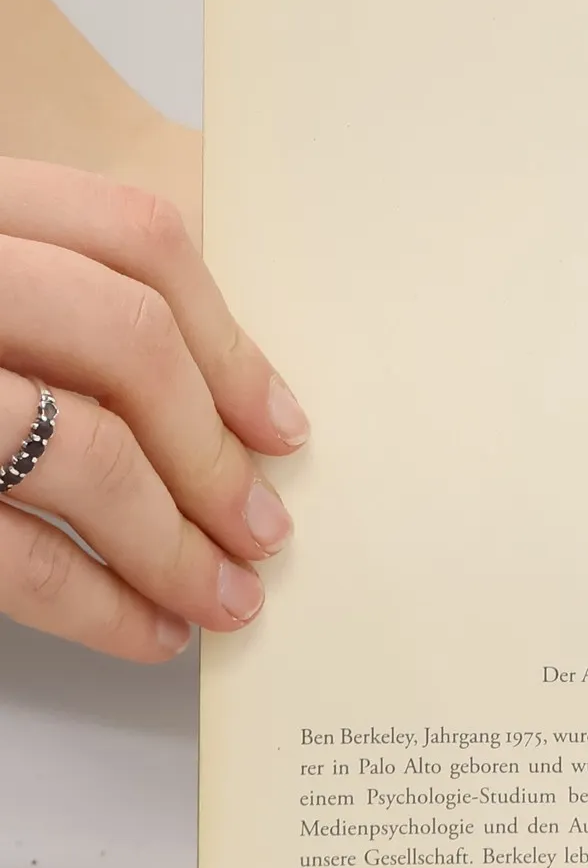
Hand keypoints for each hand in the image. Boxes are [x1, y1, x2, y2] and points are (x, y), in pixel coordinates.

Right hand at [0, 157, 307, 659]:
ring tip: (225, 596)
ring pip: (83, 450)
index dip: (229, 340)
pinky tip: (149, 631)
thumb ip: (53, 297)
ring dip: (175, 544)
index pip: (133, 236)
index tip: (281, 426)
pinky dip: (99, 603)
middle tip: (263, 530)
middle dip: (213, 452)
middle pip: (126, 342)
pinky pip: (13, 554)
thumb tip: (216, 404)